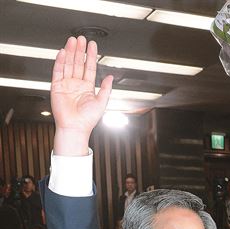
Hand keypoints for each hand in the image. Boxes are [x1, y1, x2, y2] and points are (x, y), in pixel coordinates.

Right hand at [51, 36, 112, 156]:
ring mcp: (66, 84)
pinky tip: (63, 52)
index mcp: (87, 87)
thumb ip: (106, 88)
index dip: (91, 56)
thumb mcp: (102, 102)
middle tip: (81, 38)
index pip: (89, 67)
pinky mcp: (56, 87)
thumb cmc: (88, 119)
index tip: (92, 45)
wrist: (75, 128)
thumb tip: (110, 76)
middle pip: (78, 63)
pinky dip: (60, 61)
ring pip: (68, 64)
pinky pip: (58, 71)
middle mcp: (76, 84)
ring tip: (73, 41)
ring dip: (70, 52)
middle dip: (80, 50)